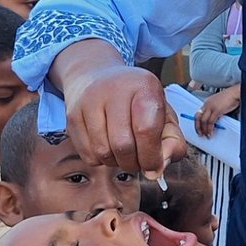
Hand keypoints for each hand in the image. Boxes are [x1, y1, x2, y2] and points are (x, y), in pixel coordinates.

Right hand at [52, 40, 185, 174]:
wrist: (98, 77)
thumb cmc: (137, 101)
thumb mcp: (165, 114)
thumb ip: (173, 142)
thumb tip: (158, 169)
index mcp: (144, 86)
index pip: (146, 130)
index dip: (151, 156)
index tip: (154, 166)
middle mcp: (114, 89)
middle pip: (123, 145)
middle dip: (135, 163)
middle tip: (140, 162)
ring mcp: (89, 101)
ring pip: (103, 152)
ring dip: (117, 163)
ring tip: (125, 153)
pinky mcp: (72, 115)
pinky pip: (87, 154)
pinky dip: (101, 160)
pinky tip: (109, 146)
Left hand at [194, 85, 239, 137]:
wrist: (235, 93)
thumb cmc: (230, 98)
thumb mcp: (219, 104)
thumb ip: (214, 111)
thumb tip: (213, 120)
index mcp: (207, 102)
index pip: (198, 114)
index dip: (197, 123)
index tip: (199, 129)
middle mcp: (207, 104)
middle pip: (198, 117)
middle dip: (198, 127)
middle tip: (200, 134)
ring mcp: (211, 107)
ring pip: (203, 121)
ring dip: (205, 130)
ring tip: (207, 135)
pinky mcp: (217, 110)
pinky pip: (211, 122)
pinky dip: (210, 128)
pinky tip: (211, 132)